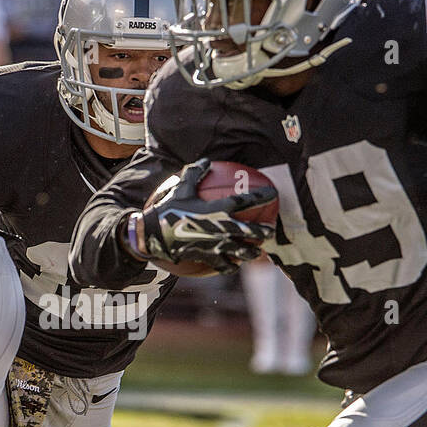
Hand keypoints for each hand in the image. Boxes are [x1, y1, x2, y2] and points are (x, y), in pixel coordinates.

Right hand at [140, 158, 276, 273]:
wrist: (153, 234)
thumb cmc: (168, 209)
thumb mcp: (181, 188)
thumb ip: (195, 173)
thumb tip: (206, 161)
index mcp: (216, 209)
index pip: (245, 201)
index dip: (261, 196)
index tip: (273, 193)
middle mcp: (220, 228)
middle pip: (249, 231)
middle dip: (263, 231)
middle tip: (270, 230)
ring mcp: (215, 245)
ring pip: (240, 252)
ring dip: (251, 252)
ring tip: (257, 252)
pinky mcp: (207, 258)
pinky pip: (223, 265)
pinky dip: (230, 266)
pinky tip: (233, 266)